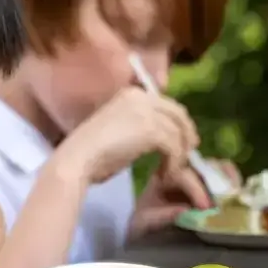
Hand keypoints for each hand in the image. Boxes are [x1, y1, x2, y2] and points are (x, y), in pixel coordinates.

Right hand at [58, 87, 198, 185]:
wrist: (79, 158)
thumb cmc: (90, 150)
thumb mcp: (116, 128)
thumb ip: (137, 124)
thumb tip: (160, 134)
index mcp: (131, 94)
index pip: (165, 104)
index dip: (177, 122)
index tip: (181, 140)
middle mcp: (141, 97)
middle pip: (178, 113)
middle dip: (186, 134)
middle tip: (188, 153)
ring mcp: (147, 112)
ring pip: (178, 132)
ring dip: (179, 154)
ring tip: (171, 170)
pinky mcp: (152, 130)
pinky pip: (174, 147)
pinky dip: (174, 163)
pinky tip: (164, 174)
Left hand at [130, 158, 241, 238]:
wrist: (141, 228)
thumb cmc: (142, 223)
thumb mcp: (145, 222)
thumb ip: (163, 216)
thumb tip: (186, 212)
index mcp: (162, 176)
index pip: (183, 174)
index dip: (196, 189)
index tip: (205, 207)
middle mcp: (180, 171)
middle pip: (203, 164)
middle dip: (217, 177)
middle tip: (228, 195)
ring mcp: (195, 176)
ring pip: (216, 167)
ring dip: (228, 178)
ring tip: (236, 193)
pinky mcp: (207, 186)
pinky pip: (224, 177)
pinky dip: (233, 183)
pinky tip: (238, 194)